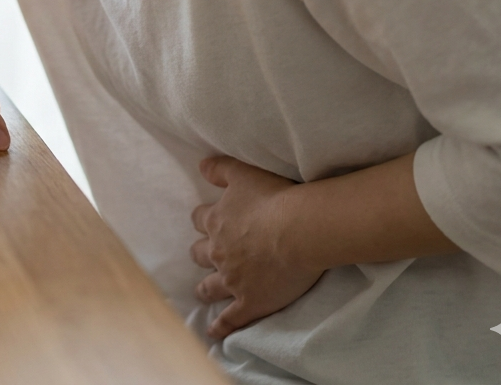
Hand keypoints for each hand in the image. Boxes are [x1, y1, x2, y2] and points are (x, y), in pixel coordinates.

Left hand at [190, 156, 325, 338]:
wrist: (300, 230)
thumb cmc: (275, 198)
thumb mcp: (244, 173)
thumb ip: (221, 168)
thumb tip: (200, 166)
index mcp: (217, 222)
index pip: (201, 220)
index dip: (205, 220)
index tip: (208, 222)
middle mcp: (219, 252)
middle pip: (200, 254)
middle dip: (201, 254)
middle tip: (204, 256)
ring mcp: (232, 279)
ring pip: (209, 287)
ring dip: (205, 289)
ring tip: (201, 293)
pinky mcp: (250, 302)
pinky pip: (230, 319)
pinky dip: (220, 327)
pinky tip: (213, 333)